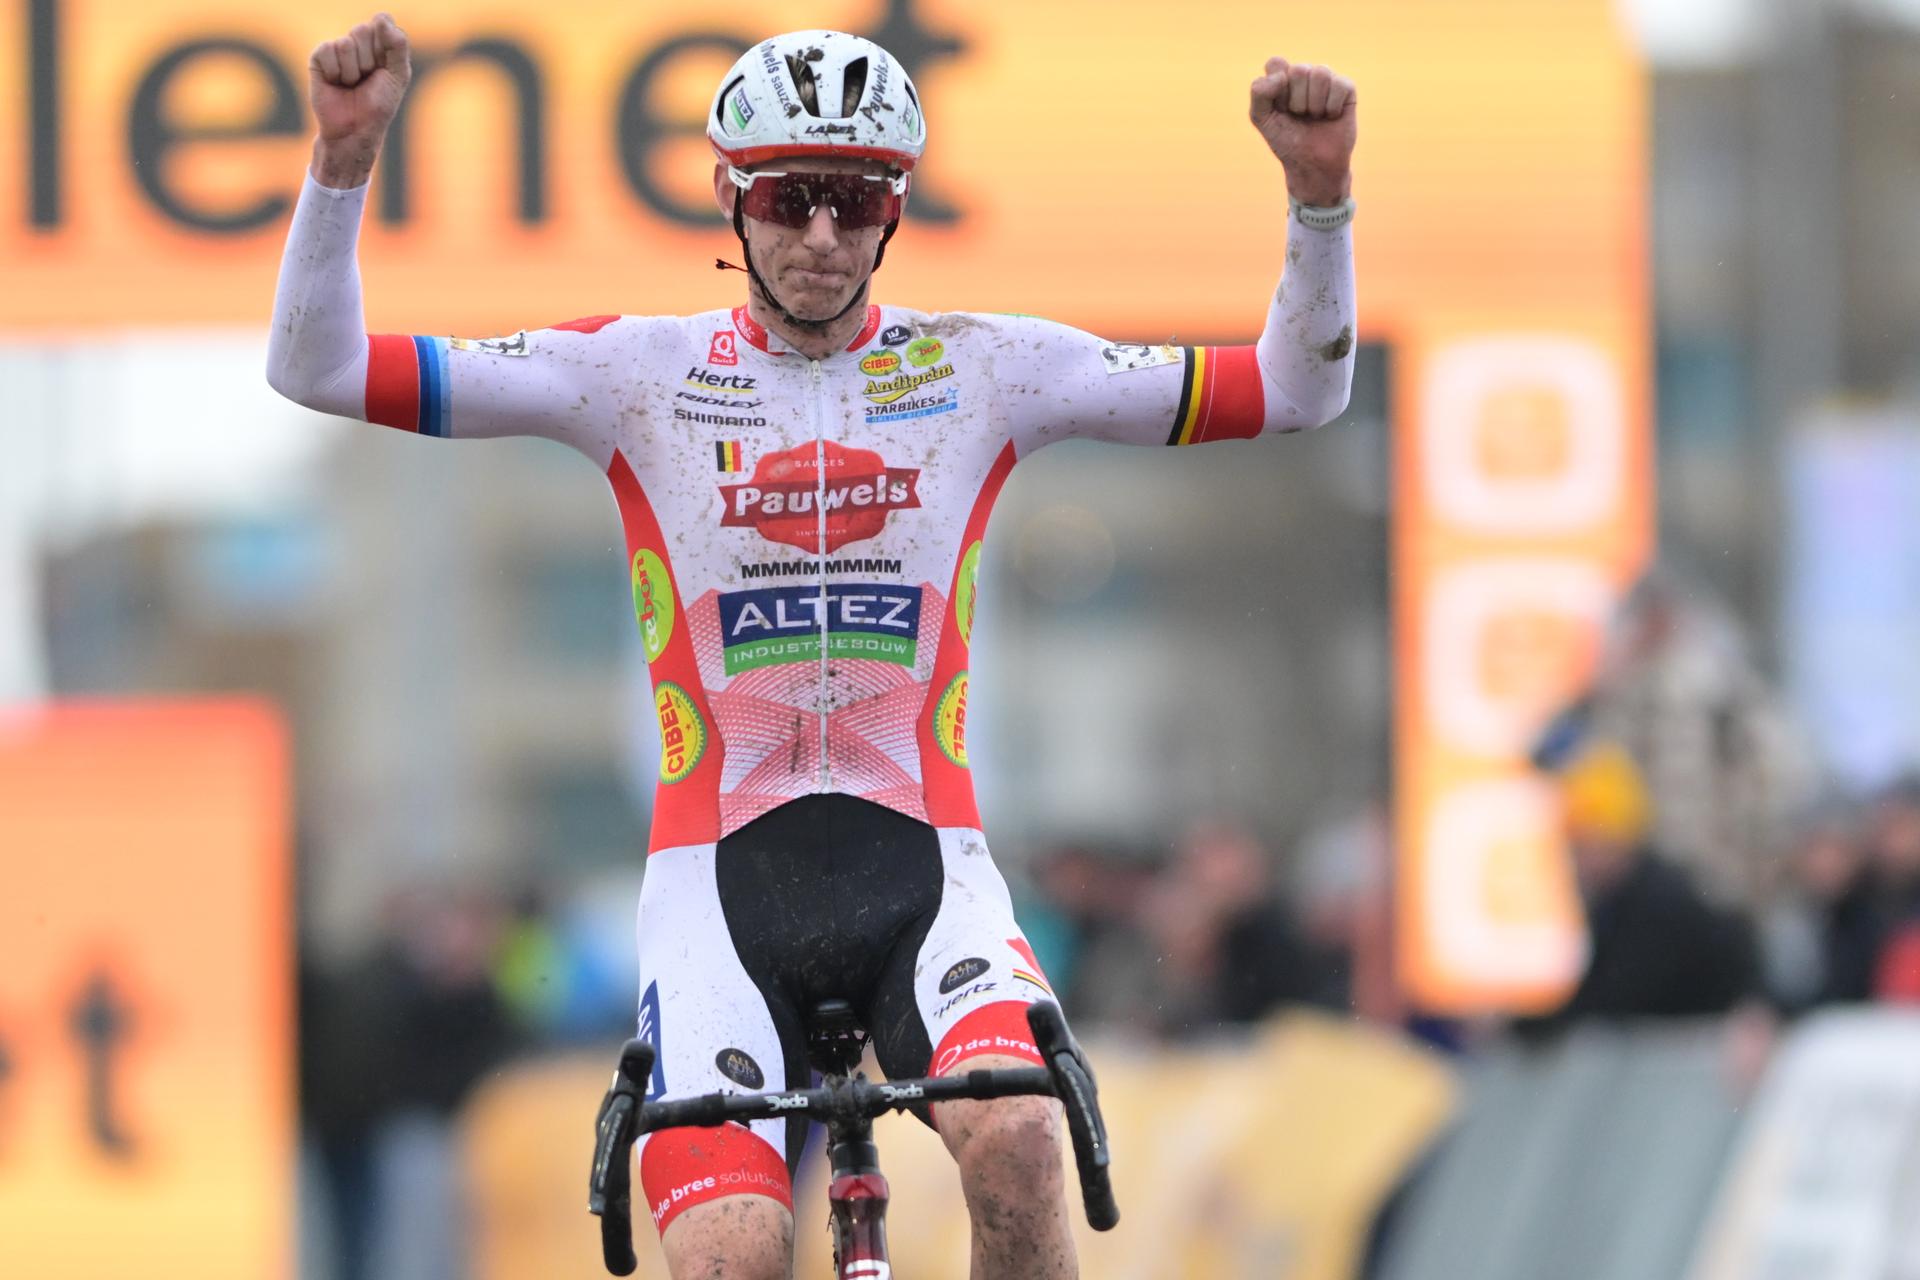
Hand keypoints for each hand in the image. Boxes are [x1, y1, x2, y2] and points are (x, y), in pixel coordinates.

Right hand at [308, 13, 410, 187]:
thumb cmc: (379, 104)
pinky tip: (336, 83)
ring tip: (351, 84)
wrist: (355, 129)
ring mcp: (337, 49)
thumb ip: (397, 45)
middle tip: (367, 79)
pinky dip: (336, 72)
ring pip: (345, 43)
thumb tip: (382, 17)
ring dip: (353, 71)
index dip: (384, 48)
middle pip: (362, 30)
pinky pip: (327, 50)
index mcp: (380, 43)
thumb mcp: (398, 75)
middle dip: (368, 60)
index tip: (384, 69)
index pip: (381, 23)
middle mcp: (358, 42)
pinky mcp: (318, 58)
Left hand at [1249, 57, 1355, 206]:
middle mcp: (1304, 74)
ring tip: (1314, 117)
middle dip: (1297, 100)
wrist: (1312, 164)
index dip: (1277, 89)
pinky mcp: (1346, 87)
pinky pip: (1339, 85)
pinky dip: (1332, 107)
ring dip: (1314, 105)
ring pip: (1320, 74)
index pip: (1276, 63)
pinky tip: (1330, 116)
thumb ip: (1259, 93)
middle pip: (1299, 69)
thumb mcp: (1262, 119)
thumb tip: (1281, 76)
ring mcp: (1326, 79)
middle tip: (1299, 116)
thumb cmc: (1286, 140)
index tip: (1279, 108)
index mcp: (1282, 77)